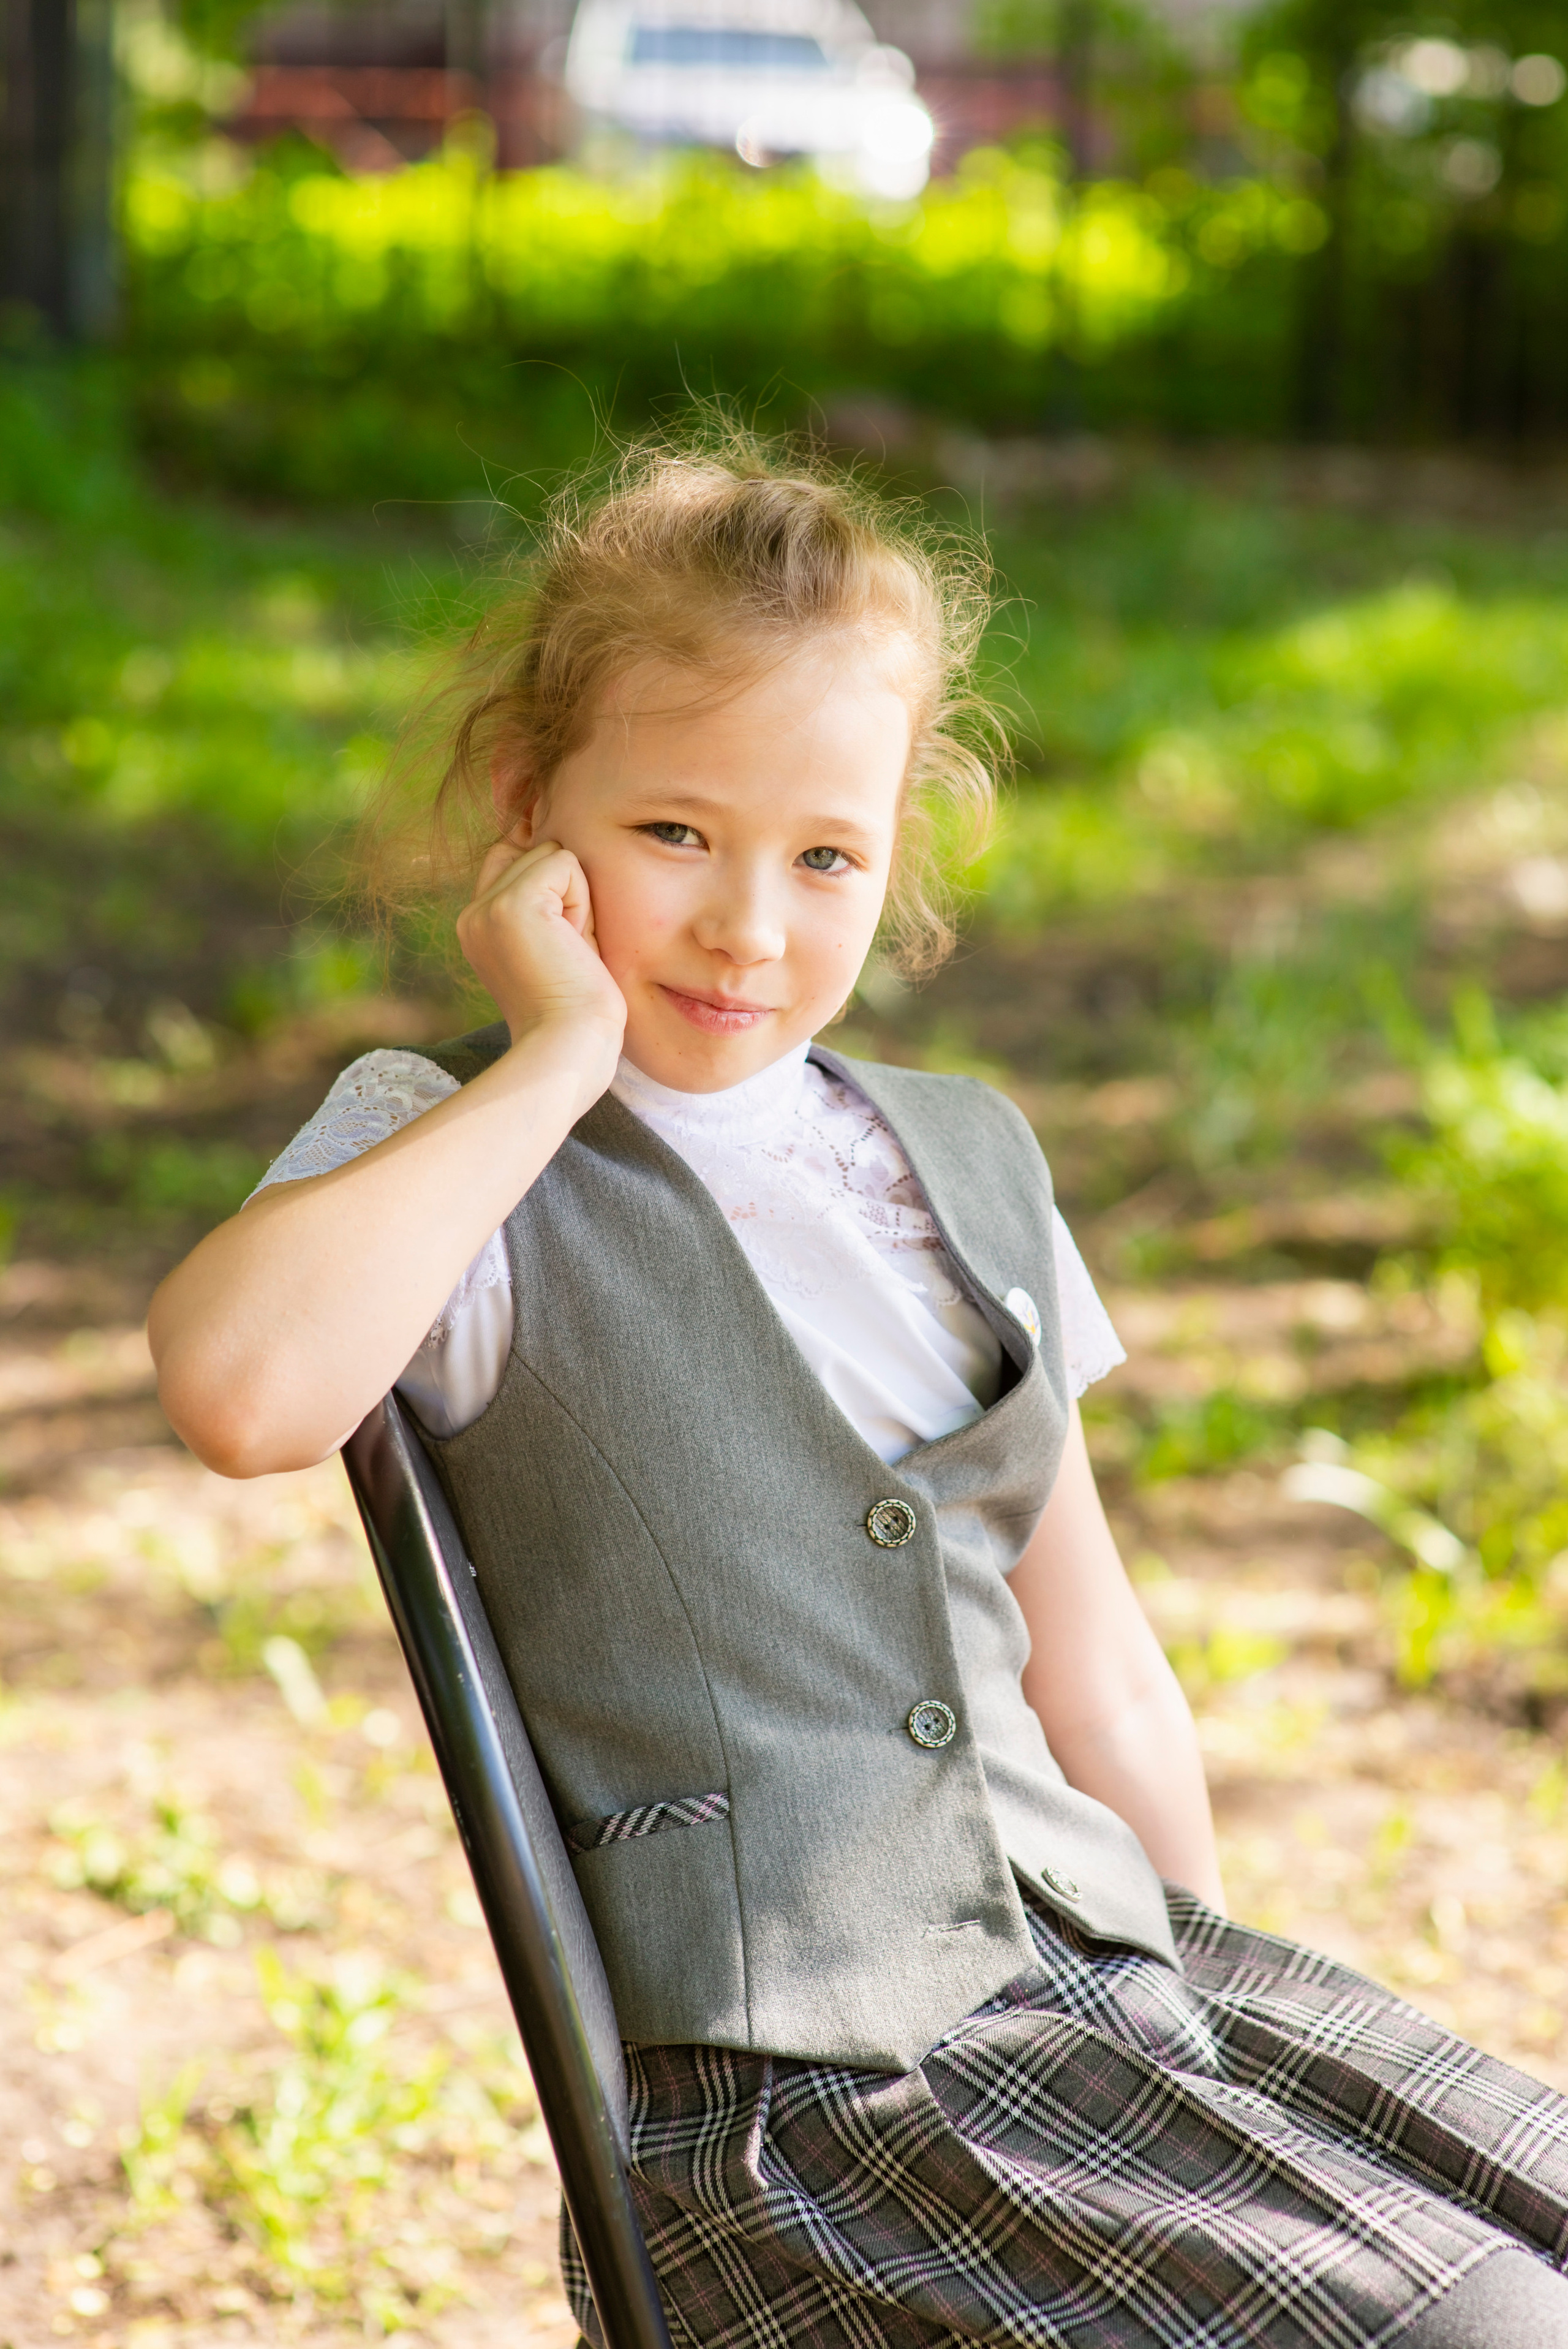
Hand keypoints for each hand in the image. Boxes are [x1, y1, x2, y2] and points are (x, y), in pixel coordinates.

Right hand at [456, 839, 625, 1101]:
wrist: (571, 1046)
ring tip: (570, 947)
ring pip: (551, 854)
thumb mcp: (557, 944)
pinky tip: (574, 942)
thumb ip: (549, 901)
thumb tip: (558, 846)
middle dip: (566, 891)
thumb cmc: (578, 1007)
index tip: (564, 935)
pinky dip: (582, 901)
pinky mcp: (511, 905)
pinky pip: (565, 863)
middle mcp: (473, 914)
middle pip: (533, 851)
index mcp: (477, 926)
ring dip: (577, 897)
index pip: (511, 858)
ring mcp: (487, 908)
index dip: (549, 880)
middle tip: (568, 947)